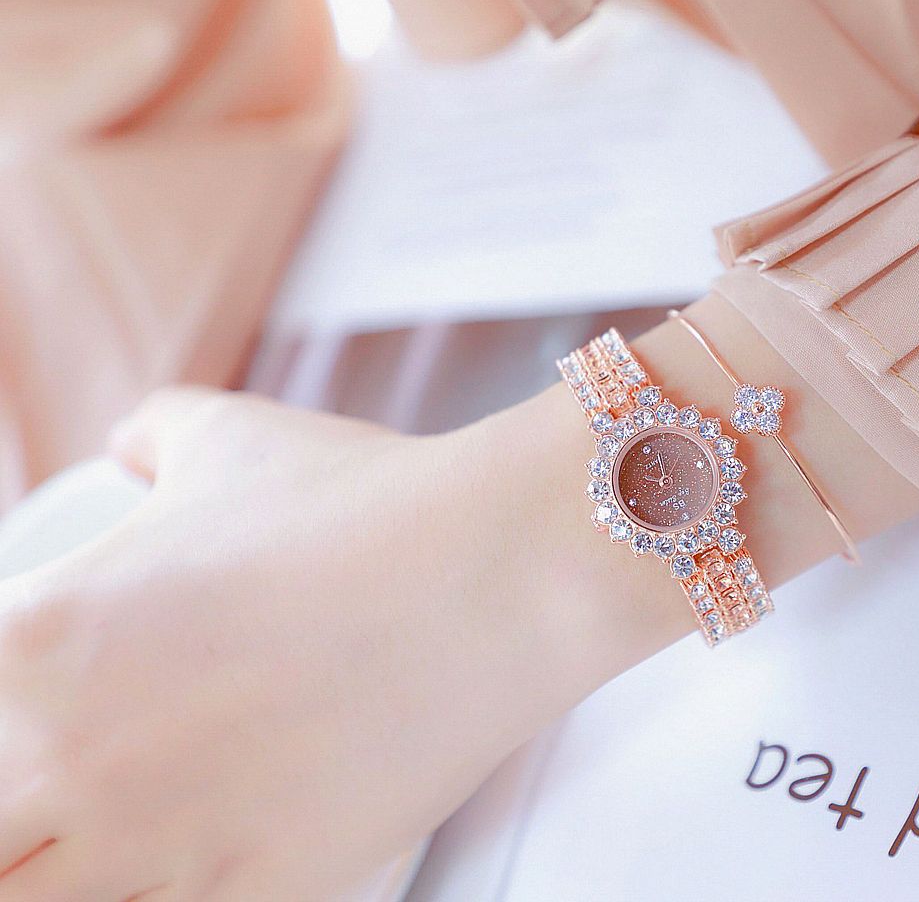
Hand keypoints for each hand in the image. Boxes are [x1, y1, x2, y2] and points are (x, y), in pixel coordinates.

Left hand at [0, 295, 918, 900]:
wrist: (497, 568)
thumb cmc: (366, 500)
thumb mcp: (229, 437)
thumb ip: (147, 435)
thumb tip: (125, 457)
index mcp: (37, 638)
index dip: (9, 734)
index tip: (57, 728)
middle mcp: (70, 751)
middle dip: (27, 822)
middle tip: (96, 790)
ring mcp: (160, 838)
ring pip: (47, 901)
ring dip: (79, 870)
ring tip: (145, 831)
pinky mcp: (258, 888)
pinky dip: (181, 893)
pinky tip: (214, 859)